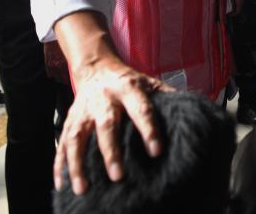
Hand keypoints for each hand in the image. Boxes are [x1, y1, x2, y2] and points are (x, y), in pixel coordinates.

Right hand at [54, 58, 172, 194]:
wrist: (97, 67)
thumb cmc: (130, 81)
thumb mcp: (150, 83)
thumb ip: (168, 98)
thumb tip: (194, 114)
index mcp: (129, 89)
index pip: (142, 110)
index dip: (149, 130)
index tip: (156, 151)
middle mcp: (105, 100)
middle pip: (106, 125)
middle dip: (111, 152)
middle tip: (118, 176)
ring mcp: (84, 110)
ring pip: (77, 137)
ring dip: (78, 164)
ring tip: (83, 188)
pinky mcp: (70, 120)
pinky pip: (62, 144)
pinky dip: (60, 165)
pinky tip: (62, 185)